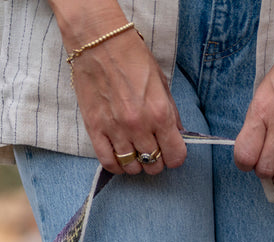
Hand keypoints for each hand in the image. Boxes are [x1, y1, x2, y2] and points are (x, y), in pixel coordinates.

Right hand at [50, 0, 186, 174]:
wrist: (99, 41)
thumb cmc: (132, 57)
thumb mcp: (162, 82)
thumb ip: (171, 112)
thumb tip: (177, 135)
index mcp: (159, 113)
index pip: (175, 155)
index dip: (175, 156)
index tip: (171, 150)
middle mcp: (139, 126)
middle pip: (153, 165)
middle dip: (156, 160)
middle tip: (152, 148)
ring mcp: (115, 130)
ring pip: (132, 168)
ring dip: (136, 163)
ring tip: (135, 151)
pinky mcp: (95, 130)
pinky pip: (108, 162)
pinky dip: (117, 165)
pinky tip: (120, 156)